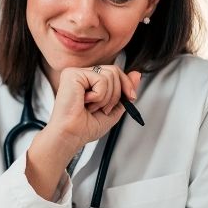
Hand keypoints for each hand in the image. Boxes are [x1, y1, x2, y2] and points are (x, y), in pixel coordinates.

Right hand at [25, 65, 140, 198]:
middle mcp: (82, 75)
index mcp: (89, 82)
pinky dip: (99, 96)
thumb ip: (124, 92)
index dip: (126, 84)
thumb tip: (137, 74)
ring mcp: (76, 73)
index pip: (114, 72)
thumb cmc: (84, 127)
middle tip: (103, 109)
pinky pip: (101, 79)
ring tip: (92, 107)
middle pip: (114, 71)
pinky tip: (86, 102)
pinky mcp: (72, 74)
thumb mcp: (113, 109)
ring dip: (106, 98)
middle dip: (116, 94)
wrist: (71, 136)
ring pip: (110, 75)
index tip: (131, 97)